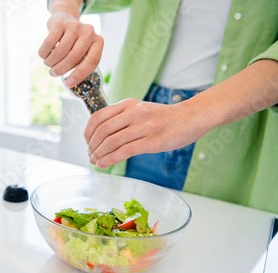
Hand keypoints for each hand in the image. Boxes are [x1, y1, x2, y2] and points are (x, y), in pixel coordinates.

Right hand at [38, 13, 103, 87]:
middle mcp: (89, 32)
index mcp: (98, 42)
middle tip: (53, 73)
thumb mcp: (83, 52)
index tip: (68, 84)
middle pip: (74, 58)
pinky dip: (44, 53)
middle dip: (60, 70)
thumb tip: (69, 83)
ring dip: (51, 62)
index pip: (92, 61)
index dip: (80, 75)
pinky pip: (49, 43)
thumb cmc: (74, 44)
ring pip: (60, 51)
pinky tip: (44, 55)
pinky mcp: (60, 24)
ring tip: (49, 64)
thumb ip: (81, 65)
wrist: (65, 20)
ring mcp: (74, 26)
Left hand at [84, 99, 207, 167]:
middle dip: (92, 146)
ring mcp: (144, 126)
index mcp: (128, 104)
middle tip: (90, 155)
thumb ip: (121, 119)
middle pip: (102, 130)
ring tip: (95, 161)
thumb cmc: (163, 118)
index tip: (87, 142)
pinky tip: (104, 163)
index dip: (88, 132)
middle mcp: (134, 113)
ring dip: (99, 154)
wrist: (190, 118)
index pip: (98, 117)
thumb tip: (100, 137)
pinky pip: (125, 150)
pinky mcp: (152, 141)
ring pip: (112, 141)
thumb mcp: (139, 110)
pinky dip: (110, 158)